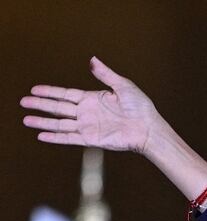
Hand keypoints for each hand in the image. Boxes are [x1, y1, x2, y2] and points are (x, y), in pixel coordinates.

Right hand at [22, 57, 159, 153]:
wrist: (148, 129)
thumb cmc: (140, 108)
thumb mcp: (123, 86)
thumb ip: (105, 74)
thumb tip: (93, 60)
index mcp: (92, 99)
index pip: (66, 94)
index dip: (50, 92)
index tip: (34, 89)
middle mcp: (87, 113)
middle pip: (58, 108)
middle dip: (40, 105)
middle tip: (23, 102)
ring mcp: (88, 126)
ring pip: (60, 124)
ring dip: (43, 122)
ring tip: (26, 120)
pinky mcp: (91, 139)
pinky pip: (69, 138)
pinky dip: (55, 137)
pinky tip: (42, 136)